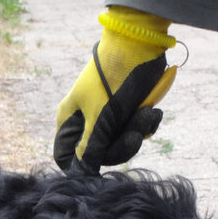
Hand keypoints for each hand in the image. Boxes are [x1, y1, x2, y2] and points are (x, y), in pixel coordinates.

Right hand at [54, 7, 178, 174]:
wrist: (141, 44)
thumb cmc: (113, 78)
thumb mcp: (101, 117)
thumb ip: (92, 149)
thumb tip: (83, 175)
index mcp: (70, 119)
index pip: (66, 156)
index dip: (80, 166)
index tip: (98, 170)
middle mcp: (87, 119)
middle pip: (100, 154)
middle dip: (121, 146)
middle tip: (134, 135)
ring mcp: (108, 115)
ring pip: (121, 143)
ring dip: (137, 131)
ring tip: (146, 112)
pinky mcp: (128, 109)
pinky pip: (136, 130)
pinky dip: (145, 123)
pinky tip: (152, 110)